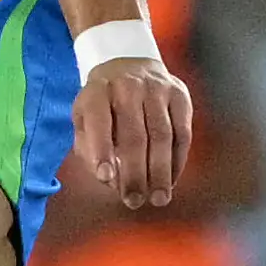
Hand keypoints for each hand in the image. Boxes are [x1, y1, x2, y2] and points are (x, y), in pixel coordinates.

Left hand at [71, 57, 191, 210]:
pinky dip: (177, 160)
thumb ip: (88, 146)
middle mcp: (128, 88)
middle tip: (134, 201)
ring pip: (163, 136)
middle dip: (135, 173)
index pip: (99, 122)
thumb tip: (108, 179)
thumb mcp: (83, 115)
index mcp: (97, 93)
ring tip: (158, 198)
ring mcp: (157, 90)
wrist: (128, 63)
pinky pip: (182, 133)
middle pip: (135, 136)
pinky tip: (170, 180)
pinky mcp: (180, 95)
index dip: (102, 151)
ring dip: (161, 172)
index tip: (105, 178)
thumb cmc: (101, 101)